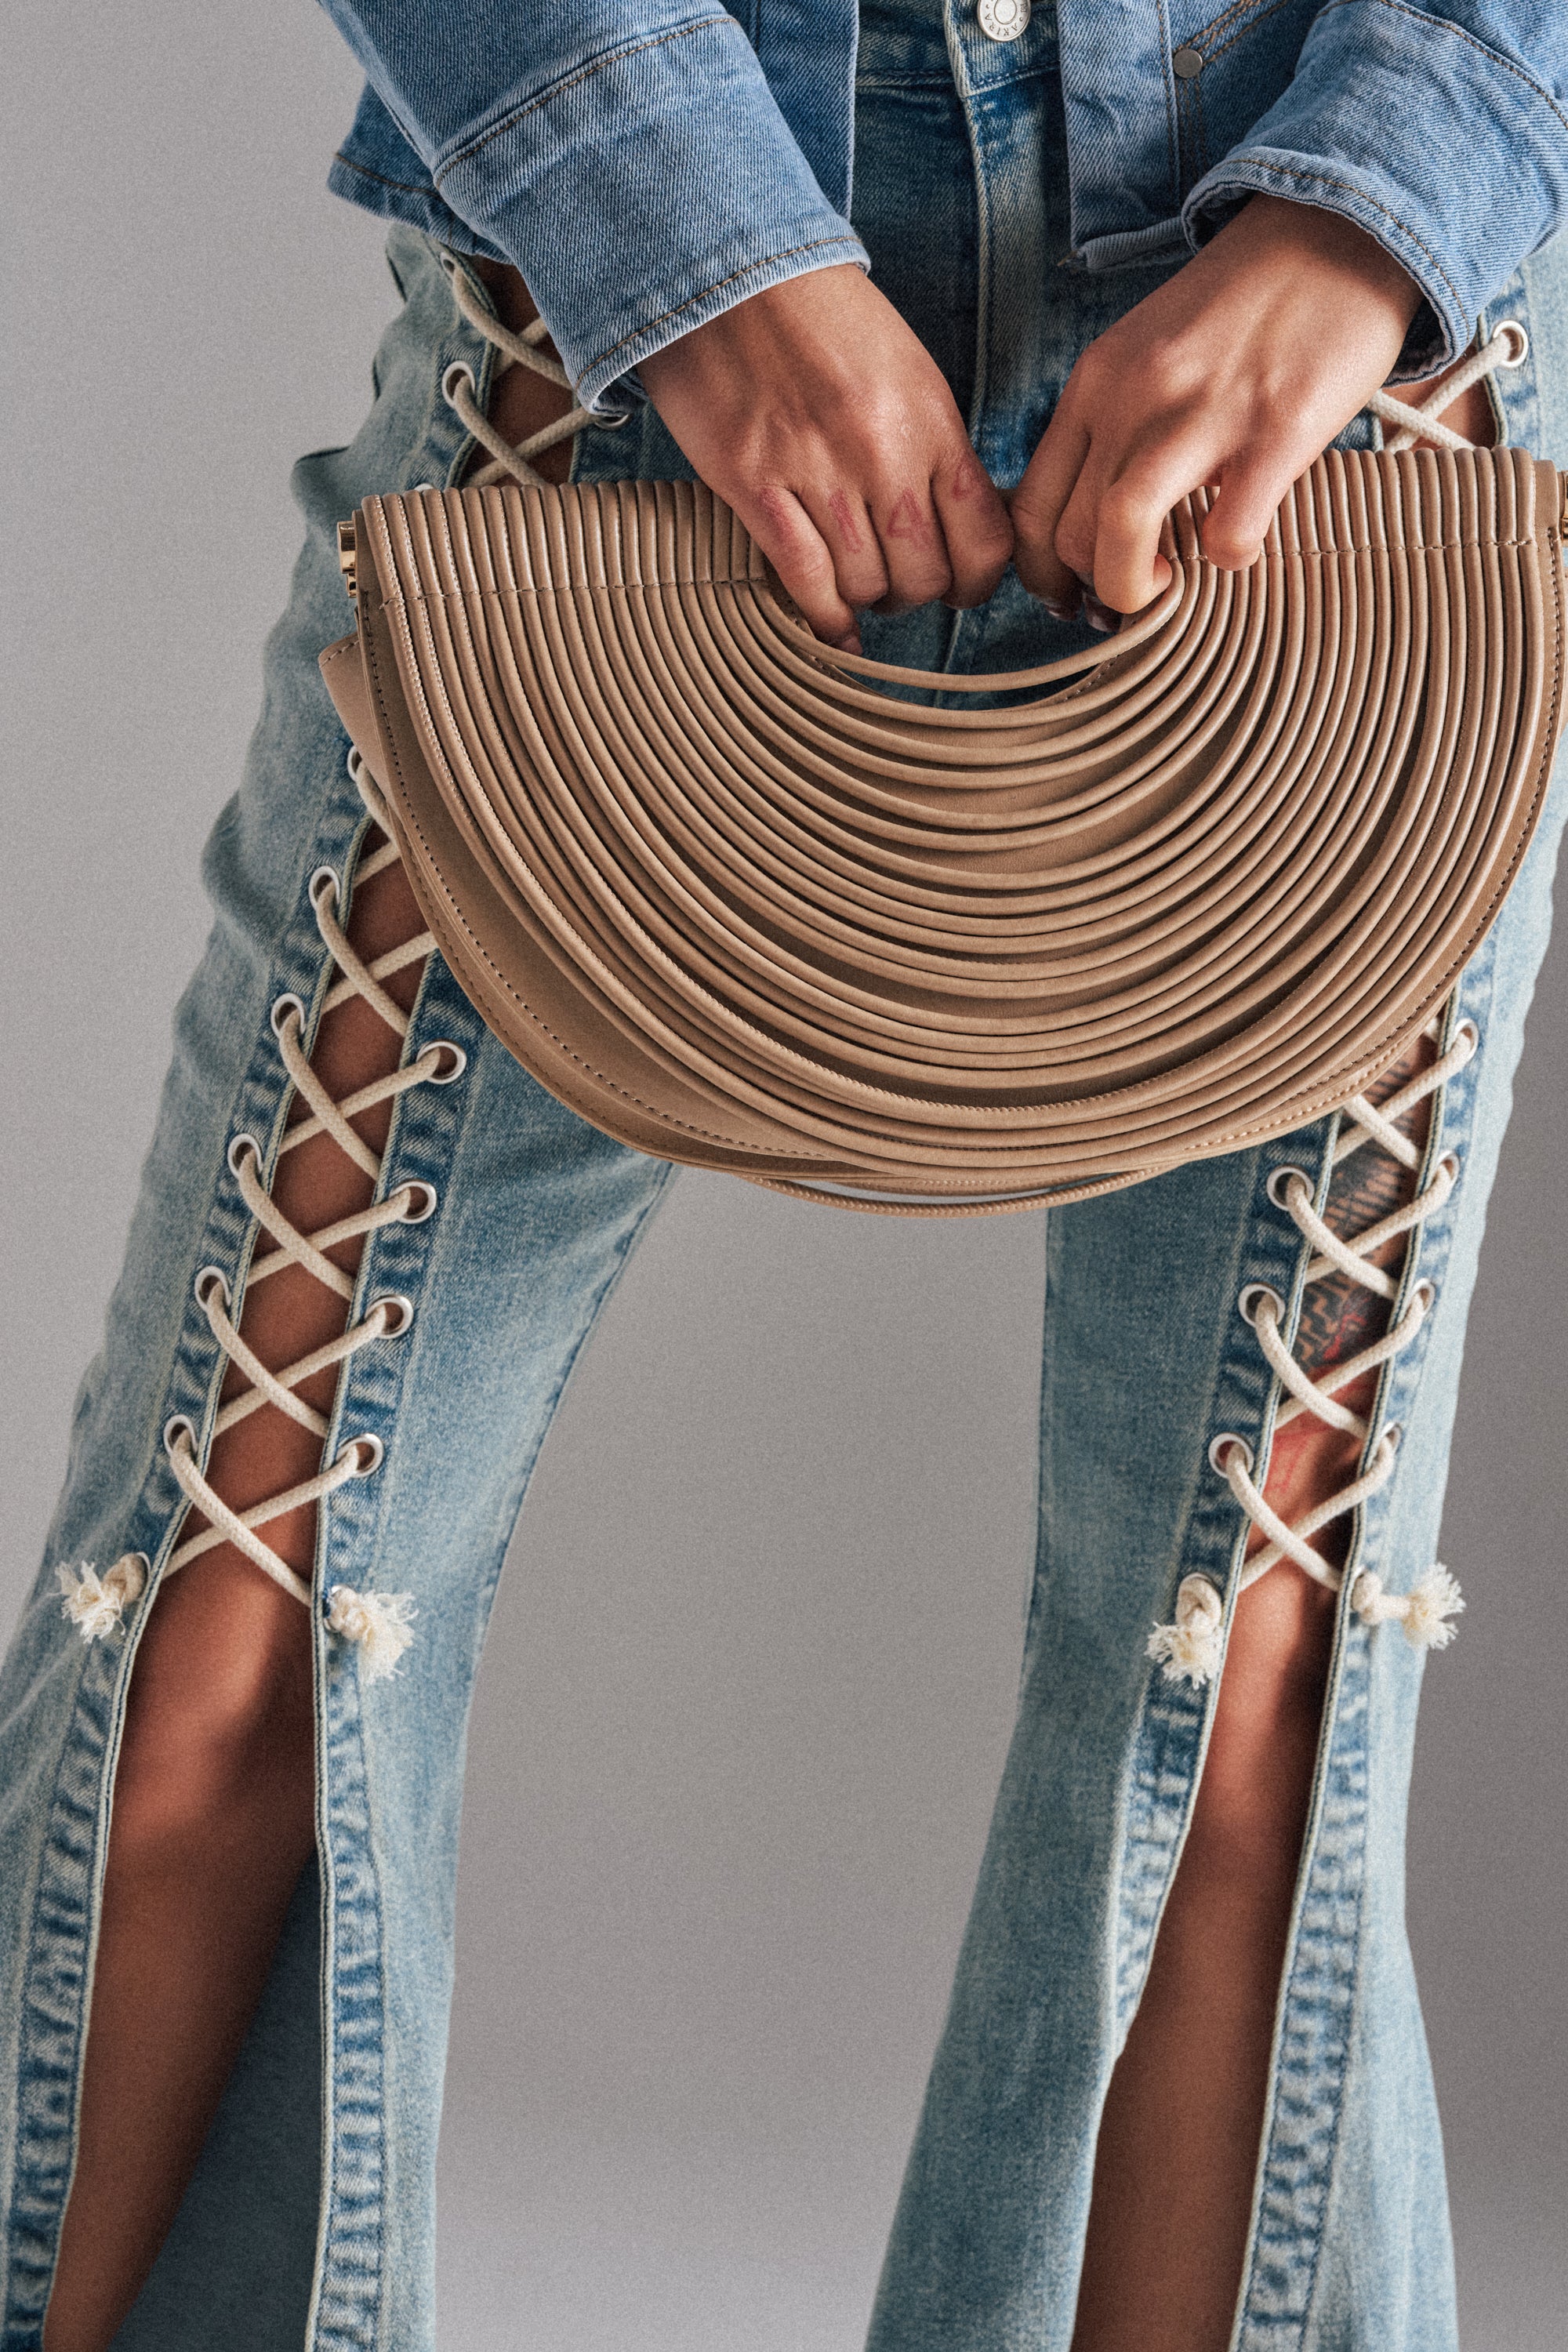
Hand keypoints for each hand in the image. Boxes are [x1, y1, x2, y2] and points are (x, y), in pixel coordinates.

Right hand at [639, 265, 1013, 649]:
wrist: (731, 266)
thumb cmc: (818, 314)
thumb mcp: (904, 370)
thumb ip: (931, 444)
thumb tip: (950, 521)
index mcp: (929, 419)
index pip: (984, 536)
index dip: (978, 581)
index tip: (963, 587)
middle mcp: (881, 451)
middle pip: (925, 575)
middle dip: (918, 594)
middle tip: (901, 586)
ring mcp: (817, 472)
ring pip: (867, 585)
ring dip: (867, 599)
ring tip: (858, 586)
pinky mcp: (755, 486)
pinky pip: (804, 580)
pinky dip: (824, 617)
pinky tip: (832, 627)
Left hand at [1011, 195, 1424, 618]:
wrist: (1334, 227)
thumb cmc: (1243, 306)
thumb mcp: (1147, 352)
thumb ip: (1115, 423)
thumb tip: (1096, 519)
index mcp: (1095, 383)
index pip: (1030, 507)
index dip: (1042, 573)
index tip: (1070, 595)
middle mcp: (1134, 396)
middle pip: (1070, 535)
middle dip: (1093, 589)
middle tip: (1132, 593)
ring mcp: (1203, 412)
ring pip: (1121, 533)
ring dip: (1135, 588)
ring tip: (1167, 583)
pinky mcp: (1276, 429)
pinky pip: (1227, 533)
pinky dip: (1228, 558)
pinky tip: (1242, 538)